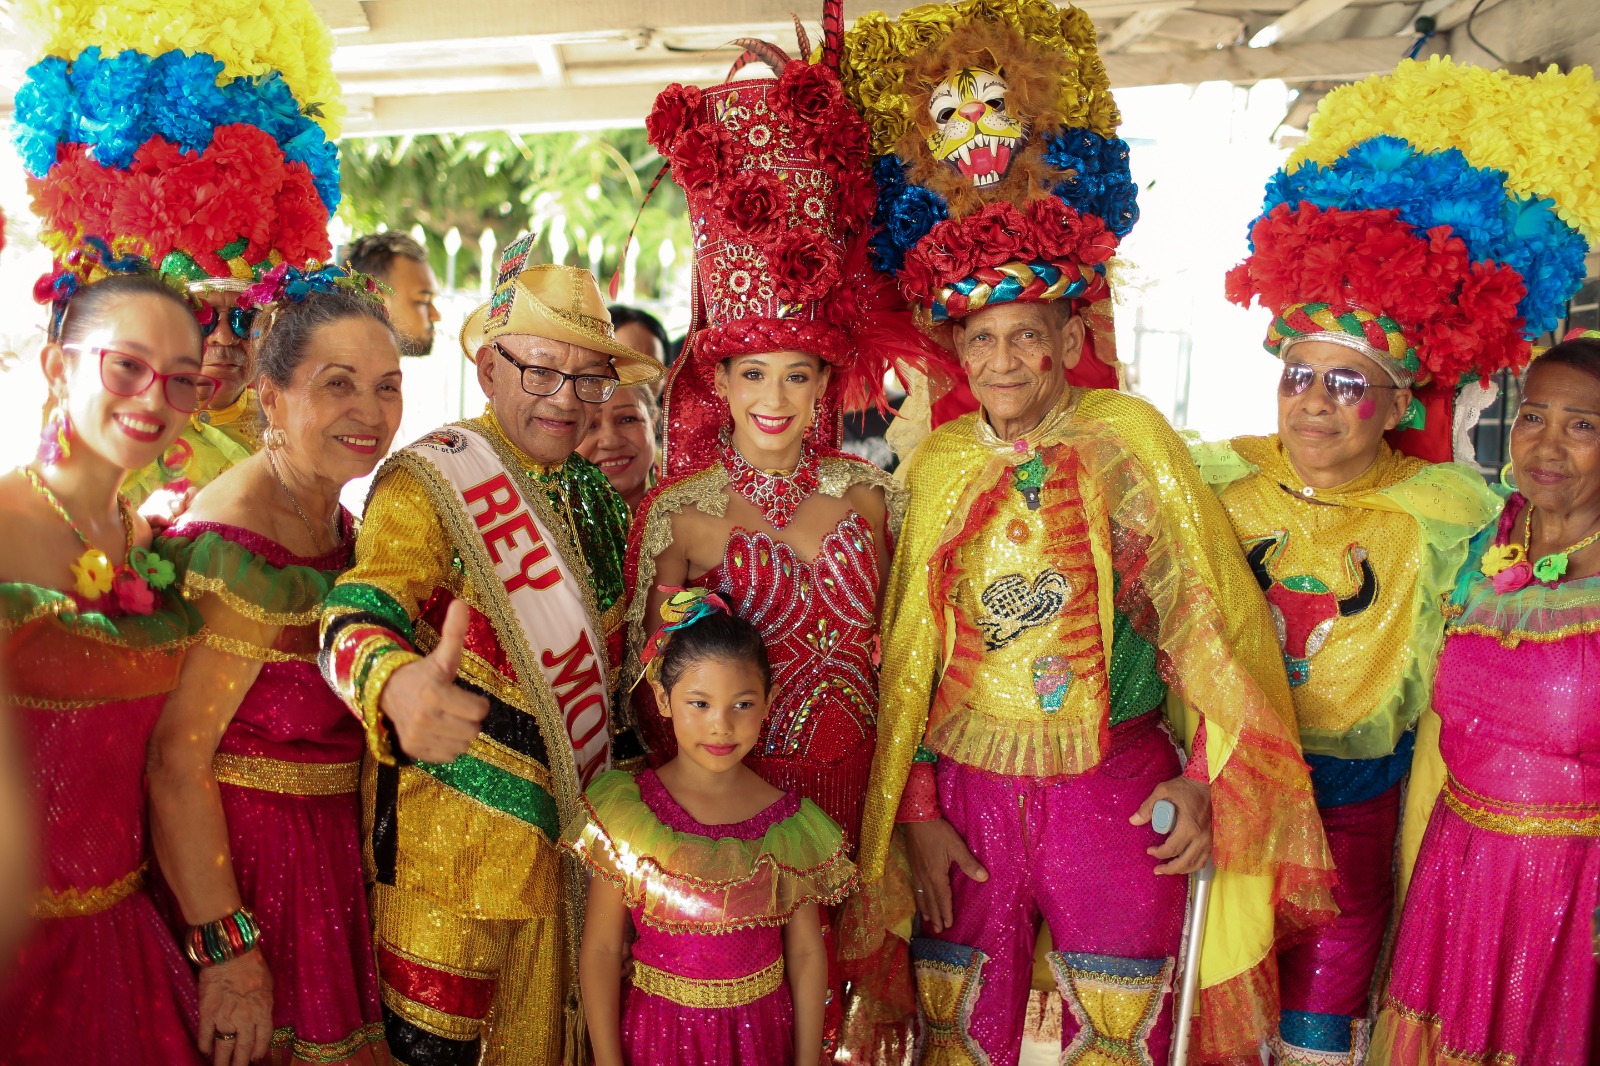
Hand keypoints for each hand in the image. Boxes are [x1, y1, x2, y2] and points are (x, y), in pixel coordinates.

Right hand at [197, 950, 272, 1065]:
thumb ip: (263, 1004)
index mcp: (263, 1011)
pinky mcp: (207, 1014)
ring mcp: (225, 1018)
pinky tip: (205, 1050)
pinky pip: (206, 1035)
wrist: (230, 955)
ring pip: (224, 1046)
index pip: (263, 1038)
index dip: (258, 1050)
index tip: (255, 1058)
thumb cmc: (253, 965)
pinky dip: (205, 1045)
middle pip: (243, 1048)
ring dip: (222, 1060)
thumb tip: (260, 1015)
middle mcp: (245, 1020)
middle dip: (240, 1063)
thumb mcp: (268, 985)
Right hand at [378, 599, 488, 762]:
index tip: (469, 697)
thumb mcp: (441, 655)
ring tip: (448, 718)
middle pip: (473, 731)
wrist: (385, 691)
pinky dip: (448, 746)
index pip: (479, 711)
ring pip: (462, 745)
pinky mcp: (413, 749)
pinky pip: (448, 756)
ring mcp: (417, 736)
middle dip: (470, 719)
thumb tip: (462, 602)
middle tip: (458, 708)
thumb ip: (454, 632)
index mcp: (434, 694)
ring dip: (460, 733)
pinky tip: (439, 730)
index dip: (479, 704)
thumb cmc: (422, 673)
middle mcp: (424, 718)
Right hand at [903, 818, 987, 934]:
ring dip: (926, 909)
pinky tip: (919, 898)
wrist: (917, 819)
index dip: (946, 912)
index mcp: (936, 875)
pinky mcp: (913, 865)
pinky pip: (916, 887)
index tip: (948, 925)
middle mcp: (925, 877)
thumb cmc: (938, 832)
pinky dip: (918, 898)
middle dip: (936, 916)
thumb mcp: (956, 846)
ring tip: (928, 920)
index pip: (943, 898)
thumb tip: (984, 878)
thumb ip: (969, 863)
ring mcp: (917, 871)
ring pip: (922, 895)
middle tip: (938, 930)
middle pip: (931, 900)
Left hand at [1131, 776, 1211, 874]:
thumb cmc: (1185, 787)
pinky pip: (1205, 858)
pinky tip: (1185, 864)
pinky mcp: (1213, 838)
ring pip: (1196, 863)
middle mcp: (1202, 836)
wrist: (1207, 782)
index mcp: (1189, 826)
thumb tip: (1133, 821)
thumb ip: (1147, 807)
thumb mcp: (1163, 791)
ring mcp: (1209, 838)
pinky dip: (1194, 865)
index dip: (1158, 853)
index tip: (1149, 851)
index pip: (1172, 849)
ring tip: (1169, 870)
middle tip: (1157, 869)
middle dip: (1169, 869)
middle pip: (1184, 862)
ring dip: (1182, 870)